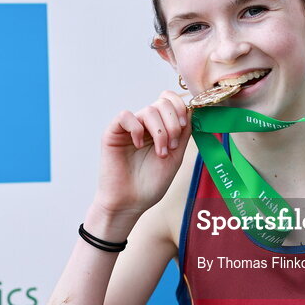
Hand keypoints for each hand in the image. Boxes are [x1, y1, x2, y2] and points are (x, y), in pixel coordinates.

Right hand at [95, 90, 192, 216]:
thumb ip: (184, 133)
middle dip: (173, 123)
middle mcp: (145, 124)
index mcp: (160, 128)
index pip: (170, 101)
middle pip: (162, 102)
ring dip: (160, 132)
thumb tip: (192, 109)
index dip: (180, 107)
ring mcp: (129, 128)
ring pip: (149, 110)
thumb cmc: (151, 184)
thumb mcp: (176, 156)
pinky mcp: (112, 133)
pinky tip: (138, 145)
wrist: (130, 203)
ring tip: (161, 153)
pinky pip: (125, 116)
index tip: (184, 126)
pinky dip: (137, 128)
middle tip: (173, 146)